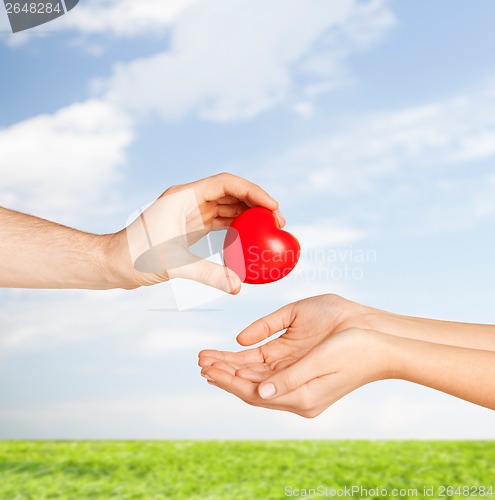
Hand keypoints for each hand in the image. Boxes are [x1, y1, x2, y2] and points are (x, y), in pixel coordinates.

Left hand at [108, 172, 284, 291]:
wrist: (113, 263)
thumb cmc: (135, 258)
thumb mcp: (173, 265)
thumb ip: (208, 274)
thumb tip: (238, 286)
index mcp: (183, 196)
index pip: (226, 183)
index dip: (253, 191)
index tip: (273, 206)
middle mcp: (188, 200)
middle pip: (231, 192)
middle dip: (256, 203)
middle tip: (278, 221)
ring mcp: (190, 212)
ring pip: (227, 206)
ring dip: (249, 215)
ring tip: (270, 229)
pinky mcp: (190, 226)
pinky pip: (220, 221)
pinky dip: (237, 227)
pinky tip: (250, 238)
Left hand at [198, 294, 390, 416]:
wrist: (382, 342)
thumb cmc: (356, 347)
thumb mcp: (322, 359)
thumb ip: (290, 377)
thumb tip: (259, 393)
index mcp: (302, 397)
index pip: (253, 391)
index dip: (227, 378)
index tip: (206, 365)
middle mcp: (297, 396)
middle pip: (250, 387)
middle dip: (224, 373)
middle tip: (200, 360)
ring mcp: (299, 387)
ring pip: (257, 381)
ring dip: (233, 370)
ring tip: (209, 359)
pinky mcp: (302, 374)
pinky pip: (268, 374)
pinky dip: (249, 367)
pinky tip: (235, 359)